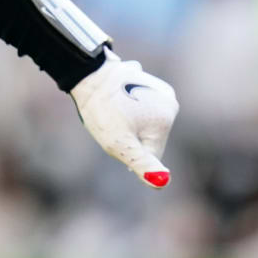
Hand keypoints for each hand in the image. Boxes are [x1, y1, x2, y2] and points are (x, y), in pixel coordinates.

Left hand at [70, 49, 177, 188]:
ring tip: (113, 109)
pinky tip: (114, 97)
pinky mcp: (147, 79)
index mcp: (167, 118)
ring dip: (128, 122)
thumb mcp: (119, 144)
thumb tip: (163, 183)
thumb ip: (143, 164)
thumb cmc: (101, 110)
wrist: (87, 73)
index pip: (152, 154)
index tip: (115, 139)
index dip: (129, 153)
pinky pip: (139, 104)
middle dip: (130, 136)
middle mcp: (170, 101)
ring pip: (143, 121)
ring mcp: (159, 88)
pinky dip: (127, 106)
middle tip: (112, 123)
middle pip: (149, 136)